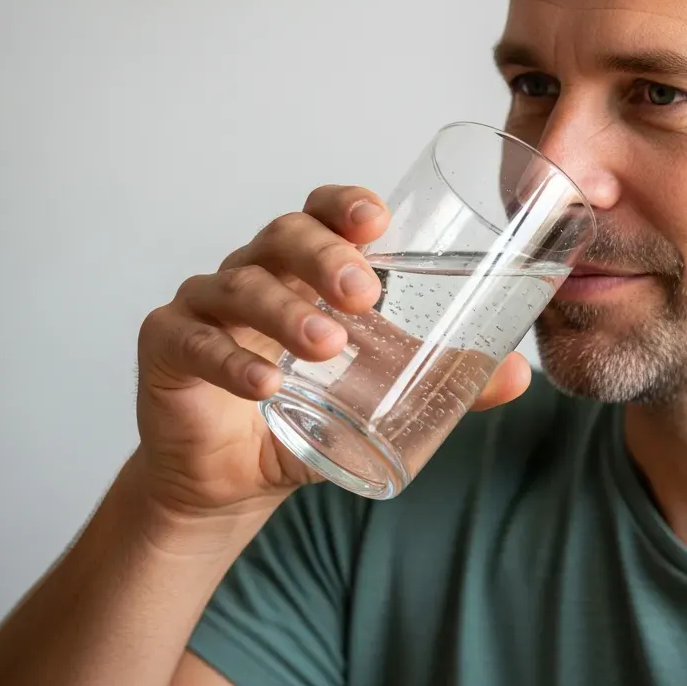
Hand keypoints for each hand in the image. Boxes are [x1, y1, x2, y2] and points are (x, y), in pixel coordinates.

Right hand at [132, 185, 531, 530]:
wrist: (233, 481)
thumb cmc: (307, 415)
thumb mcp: (377, 397)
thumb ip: (443, 381)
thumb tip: (519, 374)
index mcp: (303, 269)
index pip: (321, 213)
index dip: (345, 205)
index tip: (377, 219)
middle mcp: (254, 272)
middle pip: (283, 236)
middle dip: (325, 255)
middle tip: (364, 294)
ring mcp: (205, 304)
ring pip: (241, 286)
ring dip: (286, 312)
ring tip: (327, 346)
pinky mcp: (168, 344)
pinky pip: (195, 341)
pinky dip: (231, 362)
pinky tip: (265, 384)